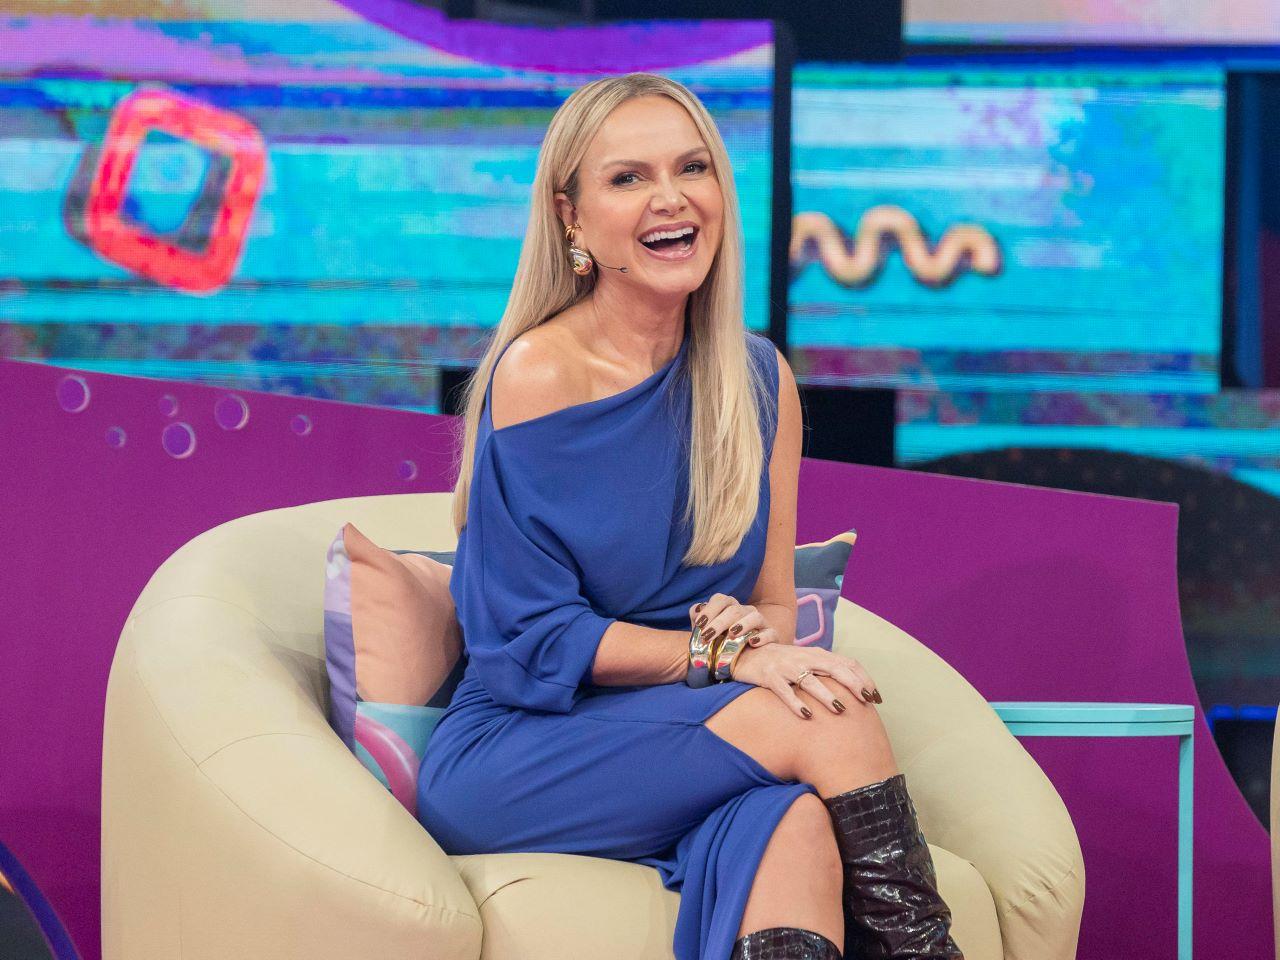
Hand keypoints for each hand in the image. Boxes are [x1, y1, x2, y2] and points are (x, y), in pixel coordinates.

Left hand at [687, 593, 781, 650]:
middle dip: (719, 623)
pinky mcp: (771, 635)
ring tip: (731, 635)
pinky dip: (762, 637)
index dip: (709, 610)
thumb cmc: (720, 644)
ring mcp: (760, 622)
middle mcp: (745, 611)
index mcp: (729, 607)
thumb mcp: (706, 633)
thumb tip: (697, 610)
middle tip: (707, 636)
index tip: (699, 624)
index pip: (720, 599)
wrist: (741, 662)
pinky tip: (752, 643)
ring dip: (742, 625)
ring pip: (754, 616)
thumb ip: (698, 619)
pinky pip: (770, 633)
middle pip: (734, 610)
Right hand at [730, 643, 882, 719]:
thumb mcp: (807, 662)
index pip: (847, 663)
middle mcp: (805, 658)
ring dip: (827, 695)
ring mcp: (786, 667)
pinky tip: (806, 715)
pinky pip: (784, 691)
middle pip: (834, 669)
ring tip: (840, 709)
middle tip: (867, 701)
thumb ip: (827, 671)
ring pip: (811, 680)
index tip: (877, 697)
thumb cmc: (782, 662)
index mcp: (818, 654)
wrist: (746, 654)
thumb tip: (855, 692)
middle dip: (853, 684)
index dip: (864, 679)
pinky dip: (796, 703)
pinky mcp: (770, 677)